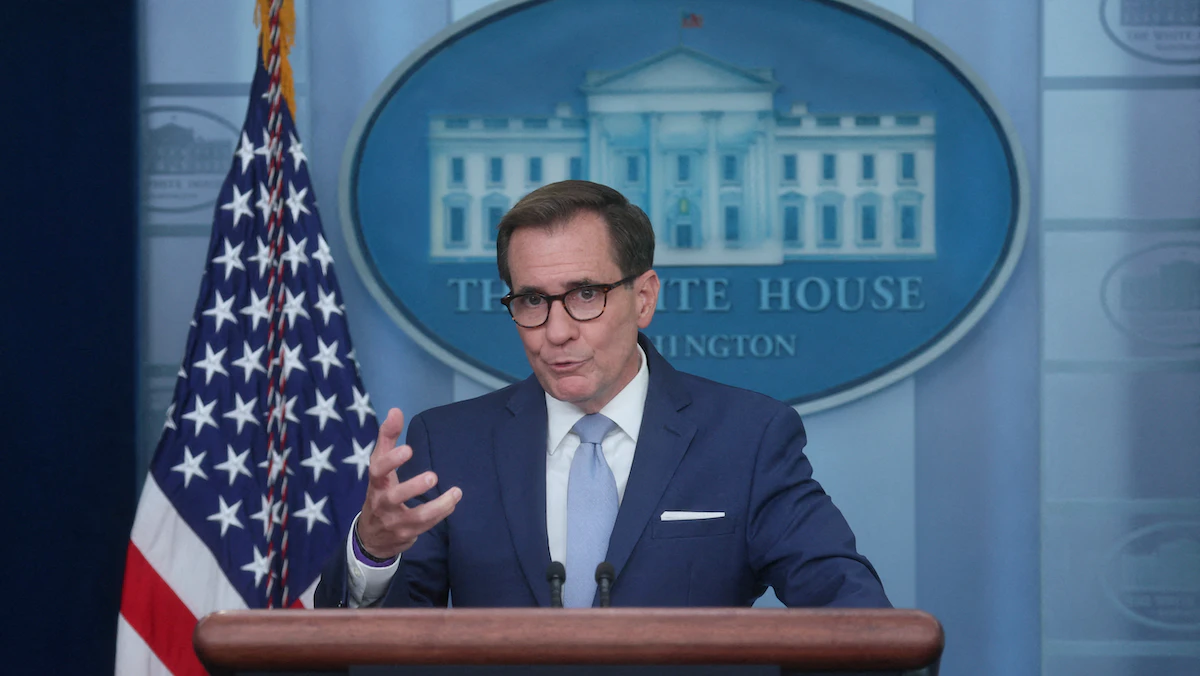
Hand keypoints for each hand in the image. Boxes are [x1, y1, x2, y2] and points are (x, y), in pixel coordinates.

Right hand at [356, 408, 461, 558]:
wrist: (370, 536)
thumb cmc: (380, 490)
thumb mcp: (380, 465)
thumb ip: (387, 438)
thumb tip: (395, 410)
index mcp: (376, 483)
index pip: (378, 470)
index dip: (391, 460)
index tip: (408, 449)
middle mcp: (382, 503)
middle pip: (394, 496)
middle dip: (413, 487)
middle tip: (433, 476)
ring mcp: (394, 521)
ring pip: (415, 517)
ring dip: (437, 506)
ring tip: (455, 492)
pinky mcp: (406, 534)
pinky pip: (425, 526)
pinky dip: (440, 514)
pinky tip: (453, 502)